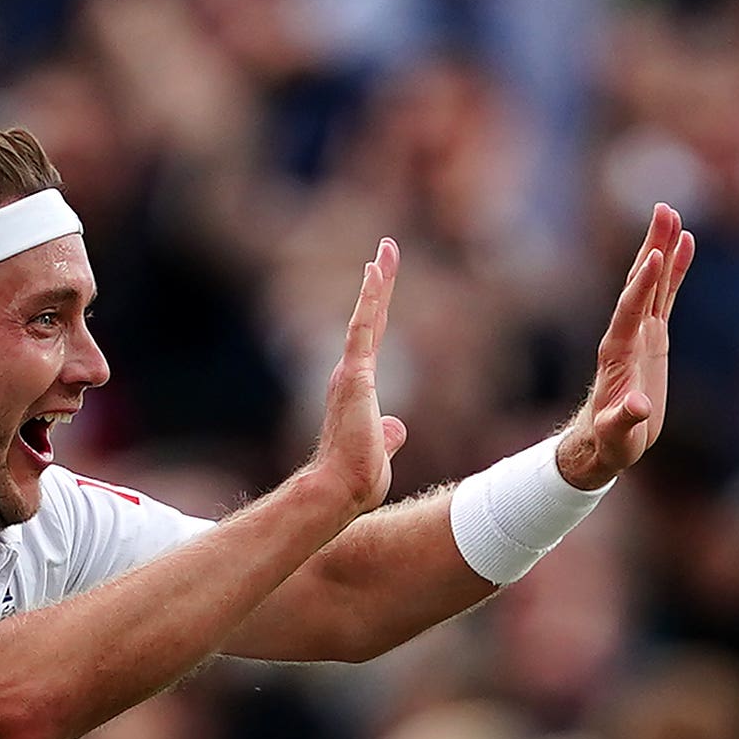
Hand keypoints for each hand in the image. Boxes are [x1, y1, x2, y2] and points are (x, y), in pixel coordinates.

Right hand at [300, 238, 406, 520]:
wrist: (339, 490)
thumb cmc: (357, 477)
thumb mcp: (380, 448)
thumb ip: (389, 434)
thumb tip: (398, 427)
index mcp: (357, 387)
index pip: (371, 338)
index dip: (378, 308)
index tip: (381, 279)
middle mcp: (349, 373)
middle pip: (369, 318)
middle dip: (379, 283)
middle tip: (387, 249)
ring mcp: (350, 372)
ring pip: (366, 316)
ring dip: (377, 282)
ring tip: (386, 250)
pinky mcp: (354, 376)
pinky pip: (362, 329)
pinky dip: (368, 300)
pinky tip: (374, 274)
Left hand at [551, 204, 692, 487]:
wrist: (607, 441)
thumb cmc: (611, 441)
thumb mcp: (618, 436)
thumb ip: (625, 419)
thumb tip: (638, 407)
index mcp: (617, 351)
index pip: (630, 309)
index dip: (643, 284)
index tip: (655, 255)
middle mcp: (626, 333)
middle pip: (640, 282)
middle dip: (652, 247)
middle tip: (663, 210)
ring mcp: (640, 332)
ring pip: (653, 282)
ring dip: (662, 247)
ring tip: (673, 214)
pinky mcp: (653, 336)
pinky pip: (665, 296)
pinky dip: (675, 270)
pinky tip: (686, 243)